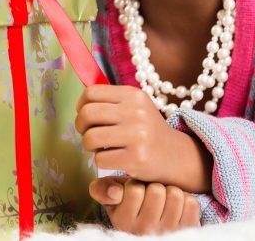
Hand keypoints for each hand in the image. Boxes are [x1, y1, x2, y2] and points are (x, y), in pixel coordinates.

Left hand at [75, 85, 211, 190]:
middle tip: (87, 132)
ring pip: (90, 137)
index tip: (84, 114)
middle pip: (87, 114)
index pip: (91, 92)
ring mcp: (137, 135)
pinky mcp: (136, 158)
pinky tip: (112, 158)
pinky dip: (101, 161)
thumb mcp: (135, 106)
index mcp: (133, 95)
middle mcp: (136, 112)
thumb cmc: (146, 130)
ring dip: (89, 145)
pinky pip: (100, 159)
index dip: (81, 105)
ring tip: (99, 146)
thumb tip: (79, 103)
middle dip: (80, 125)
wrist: (175, 155)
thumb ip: (110, 100)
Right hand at [90, 175, 200, 234]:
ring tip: (164, 201)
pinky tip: (177, 208)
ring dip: (171, 192)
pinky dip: (185, 200)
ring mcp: (168, 233)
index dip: (136, 184)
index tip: (135, 193)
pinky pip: (191, 203)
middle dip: (154, 187)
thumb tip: (114, 192)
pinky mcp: (188, 231)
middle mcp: (145, 231)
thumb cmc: (131, 208)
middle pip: (157, 190)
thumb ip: (102, 189)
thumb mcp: (111, 200)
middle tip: (151, 196)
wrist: (152, 233)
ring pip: (175, 195)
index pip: (135, 190)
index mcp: (124, 222)